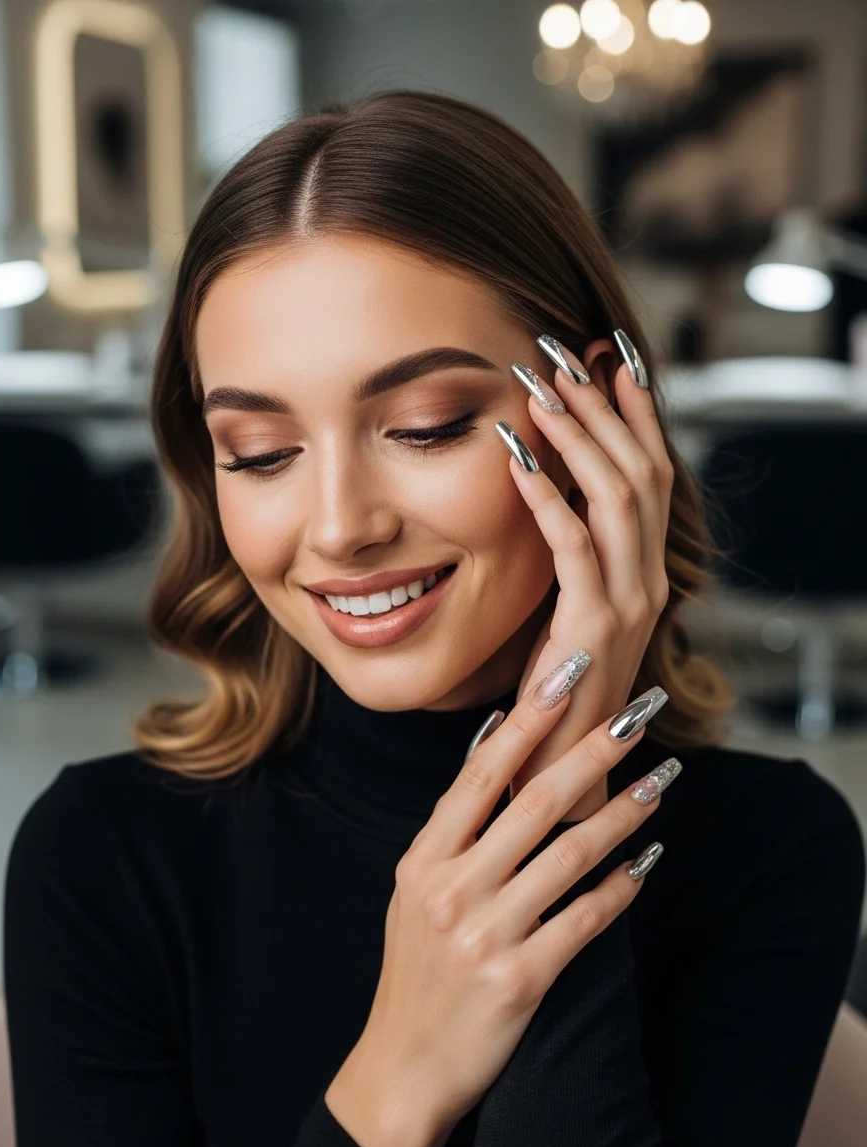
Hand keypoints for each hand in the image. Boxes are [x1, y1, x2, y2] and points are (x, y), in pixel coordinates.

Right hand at [326, 673, 674, 1146]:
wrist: (403, 1068)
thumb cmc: (416, 972)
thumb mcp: (413, 892)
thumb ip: (452, 828)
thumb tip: (491, 745)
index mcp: (424, 861)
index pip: (481, 774)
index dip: (527, 719)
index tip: (567, 673)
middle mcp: (451, 889)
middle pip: (534, 801)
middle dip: (593, 749)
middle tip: (638, 713)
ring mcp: (485, 934)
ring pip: (571, 855)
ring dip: (624, 813)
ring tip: (662, 781)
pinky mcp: (520, 979)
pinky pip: (585, 920)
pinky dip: (622, 887)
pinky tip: (648, 859)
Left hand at [505, 334, 674, 820]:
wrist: (566, 770)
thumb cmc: (557, 691)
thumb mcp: (568, 609)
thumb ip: (569, 556)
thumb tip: (543, 491)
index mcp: (645, 570)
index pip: (650, 472)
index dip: (633, 412)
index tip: (606, 356)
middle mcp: (649, 578)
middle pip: (641, 469)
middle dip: (605, 405)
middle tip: (565, 352)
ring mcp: (630, 602)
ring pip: (618, 497)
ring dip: (580, 436)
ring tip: (543, 388)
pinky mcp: (596, 627)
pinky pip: (575, 547)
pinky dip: (548, 498)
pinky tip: (520, 462)